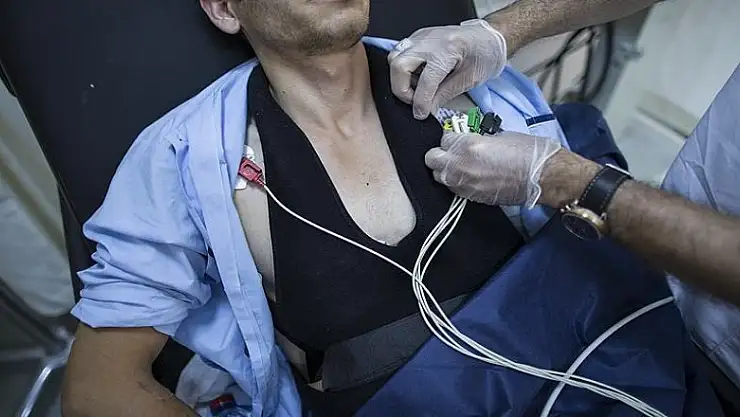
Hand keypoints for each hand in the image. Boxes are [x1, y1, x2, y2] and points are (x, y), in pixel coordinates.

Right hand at [388, 20, 506, 119]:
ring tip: (417, 87)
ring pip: (394, 58)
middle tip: (414, 101)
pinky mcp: (419, 37)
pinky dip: (404, 69)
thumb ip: (445, 94)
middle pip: (398, 65)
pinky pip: (401, 53)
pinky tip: (419, 76)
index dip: (420, 102)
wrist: (490, 36)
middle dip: (402, 89)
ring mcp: (422, 36)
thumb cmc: (486, 53)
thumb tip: (427, 108)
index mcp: (448, 49)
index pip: (425, 81)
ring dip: (401, 78)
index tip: (420, 113)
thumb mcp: (469, 79)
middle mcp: (431, 40)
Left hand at [425, 131, 561, 206]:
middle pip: (432, 159)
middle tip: (453, 151)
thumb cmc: (530, 153)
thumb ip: (478, 139)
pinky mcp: (472, 197)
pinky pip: (454, 188)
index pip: (444, 138)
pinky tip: (470, 177)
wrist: (544, 177)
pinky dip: (457, 182)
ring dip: (446, 169)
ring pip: (439, 176)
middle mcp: (461, 166)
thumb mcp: (500, 135)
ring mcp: (465, 184)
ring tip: (461, 165)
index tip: (459, 138)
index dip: (452, 137)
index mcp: (468, 145)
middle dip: (441, 153)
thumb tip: (468, 140)